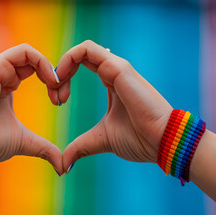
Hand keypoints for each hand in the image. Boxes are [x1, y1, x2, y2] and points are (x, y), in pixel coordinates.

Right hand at [0, 44, 62, 173]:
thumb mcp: (25, 142)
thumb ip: (44, 149)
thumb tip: (63, 167)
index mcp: (7, 86)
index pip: (34, 71)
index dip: (52, 82)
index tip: (59, 102)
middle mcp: (2, 75)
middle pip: (34, 61)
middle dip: (54, 75)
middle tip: (60, 96)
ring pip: (29, 53)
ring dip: (49, 67)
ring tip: (57, 85)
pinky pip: (24, 52)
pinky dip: (42, 61)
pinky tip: (51, 80)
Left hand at [54, 40, 172, 172]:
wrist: (161, 143)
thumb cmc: (138, 139)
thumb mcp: (100, 140)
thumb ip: (81, 146)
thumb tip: (64, 164)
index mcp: (111, 83)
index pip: (81, 66)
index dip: (64, 79)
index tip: (57, 101)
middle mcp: (113, 71)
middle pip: (79, 58)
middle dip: (59, 73)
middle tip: (54, 97)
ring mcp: (117, 68)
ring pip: (83, 48)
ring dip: (62, 65)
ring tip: (55, 86)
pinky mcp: (119, 69)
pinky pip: (88, 49)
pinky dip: (68, 59)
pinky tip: (61, 79)